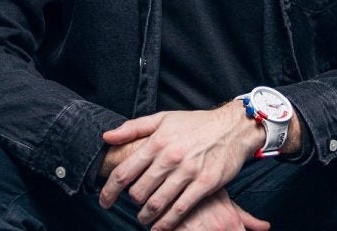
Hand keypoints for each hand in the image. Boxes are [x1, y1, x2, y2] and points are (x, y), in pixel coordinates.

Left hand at [98, 103, 259, 228]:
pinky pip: (180, 209)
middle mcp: (170, 157)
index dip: (109, 191)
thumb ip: (133, 128)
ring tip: (144, 219)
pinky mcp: (205, 184)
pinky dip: (167, 223)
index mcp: (157, 141)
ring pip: (157, 203)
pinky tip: (160, 227)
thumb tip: (106, 136)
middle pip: (139, 191)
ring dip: (146, 217)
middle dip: (131, 204)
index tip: (104, 201)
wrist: (232, 127)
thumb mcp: (163, 118)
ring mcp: (188, 171)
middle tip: (132, 207)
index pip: (124, 172)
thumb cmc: (195, 123)